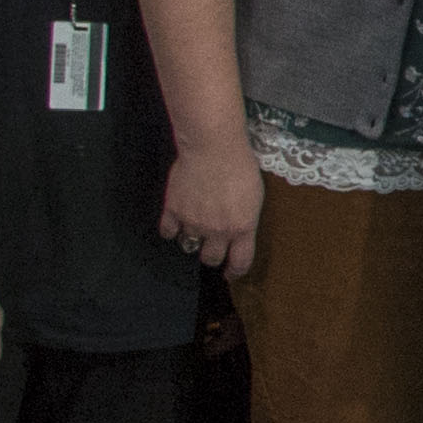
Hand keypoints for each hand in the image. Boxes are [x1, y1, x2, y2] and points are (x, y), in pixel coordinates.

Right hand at [163, 133, 266, 277]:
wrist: (213, 148)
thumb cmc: (240, 166)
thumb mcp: (255, 196)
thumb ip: (245, 218)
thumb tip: (240, 229)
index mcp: (242, 228)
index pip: (240, 262)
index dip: (235, 272)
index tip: (230, 273)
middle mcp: (218, 231)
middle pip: (211, 258)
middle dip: (212, 255)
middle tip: (211, 248)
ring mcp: (194, 222)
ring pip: (188, 246)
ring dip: (191, 241)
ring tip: (194, 231)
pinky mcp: (174, 210)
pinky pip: (167, 231)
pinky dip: (170, 230)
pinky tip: (174, 223)